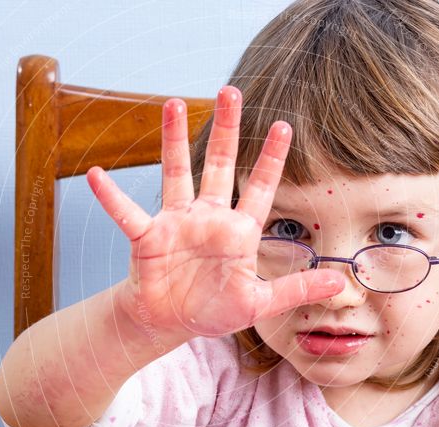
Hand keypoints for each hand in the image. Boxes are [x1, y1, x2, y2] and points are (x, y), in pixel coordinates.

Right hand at [87, 85, 343, 340]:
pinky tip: (95, 175)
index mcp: (238, 232)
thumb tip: (343, 282)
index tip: (284, 126)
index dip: (271, 159)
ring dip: (174, 141)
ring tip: (171, 104)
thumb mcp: (260, 303)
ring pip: (177, 174)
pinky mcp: (147, 238)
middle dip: (227, 130)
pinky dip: (111, 197)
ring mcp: (176, 223)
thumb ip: (297, 288)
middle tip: (232, 91)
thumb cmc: (215, 310)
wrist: (170, 324)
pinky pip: (127, 214)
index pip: (259, 188)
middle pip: (220, 165)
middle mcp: (208, 218)